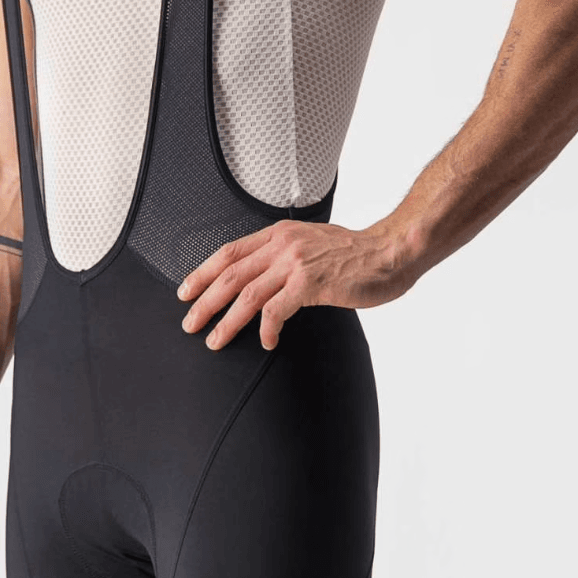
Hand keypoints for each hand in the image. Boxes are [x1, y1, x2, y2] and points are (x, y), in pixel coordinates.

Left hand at [177, 219, 419, 349]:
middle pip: (229, 274)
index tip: (186, 291)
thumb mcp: (312, 242)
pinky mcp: (311, 283)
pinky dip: (266, 329)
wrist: (391, 250)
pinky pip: (276, 310)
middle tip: (189, 323)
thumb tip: (264, 277)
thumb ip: (286, 255)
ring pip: (246, 294)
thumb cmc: (357, 253)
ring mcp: (295, 263)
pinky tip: (265, 342)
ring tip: (214, 340)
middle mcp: (282, 245)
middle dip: (204, 301)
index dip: (202, 272)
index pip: (229, 252)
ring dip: (226, 321)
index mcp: (279, 234)